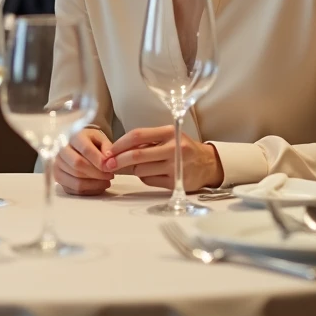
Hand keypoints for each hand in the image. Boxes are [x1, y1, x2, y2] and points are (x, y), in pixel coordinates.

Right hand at [55, 128, 114, 195]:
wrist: (77, 146)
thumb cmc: (91, 142)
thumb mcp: (101, 139)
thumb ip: (108, 148)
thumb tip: (110, 162)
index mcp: (73, 137)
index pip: (85, 149)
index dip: (99, 160)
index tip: (111, 166)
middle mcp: (61, 150)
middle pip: (78, 165)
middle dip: (97, 173)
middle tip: (110, 175)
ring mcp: (57, 165)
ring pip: (76, 180)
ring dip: (95, 183)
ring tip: (106, 181)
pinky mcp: (58, 178)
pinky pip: (75, 189)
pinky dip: (90, 190)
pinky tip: (99, 186)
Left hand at [106, 126, 223, 190]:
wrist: (208, 164)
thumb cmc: (182, 148)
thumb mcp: (168, 136)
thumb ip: (147, 140)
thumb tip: (117, 150)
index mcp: (170, 132)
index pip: (137, 135)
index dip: (119, 143)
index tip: (109, 151)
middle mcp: (175, 148)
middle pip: (137, 155)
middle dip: (118, 160)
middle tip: (107, 164)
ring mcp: (176, 166)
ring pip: (141, 170)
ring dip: (133, 170)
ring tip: (137, 166)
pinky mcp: (176, 182)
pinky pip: (150, 181)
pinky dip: (144, 178)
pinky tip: (150, 173)